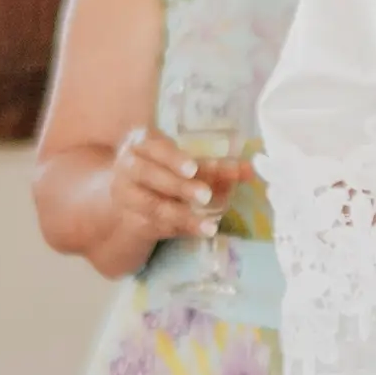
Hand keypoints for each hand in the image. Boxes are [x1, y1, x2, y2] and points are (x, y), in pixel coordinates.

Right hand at [98, 128, 223, 245]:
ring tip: (209, 226)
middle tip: (206, 196)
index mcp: (141, 143)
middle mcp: (128, 167)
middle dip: (179, 186)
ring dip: (183, 216)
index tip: (193, 169)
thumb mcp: (185, 162)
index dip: (173, 158)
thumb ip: (214, 166)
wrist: (131, 196)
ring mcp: (126, 195)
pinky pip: (156, 225)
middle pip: (149, 175)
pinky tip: (200, 231)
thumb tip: (249, 170)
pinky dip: (181, 229)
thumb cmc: (166, 169)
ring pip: (153, 205)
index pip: (154, 146)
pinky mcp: (132, 220)